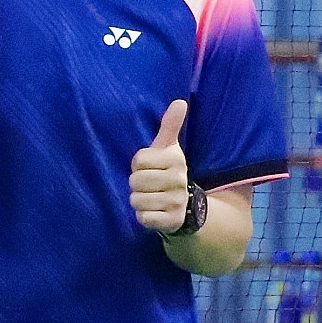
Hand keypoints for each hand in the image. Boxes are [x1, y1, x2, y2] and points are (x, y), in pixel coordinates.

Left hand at [129, 100, 193, 232]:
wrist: (187, 205)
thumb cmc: (168, 171)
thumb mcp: (169, 149)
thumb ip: (170, 126)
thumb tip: (180, 101)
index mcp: (176, 160)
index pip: (138, 160)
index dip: (138, 165)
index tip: (149, 167)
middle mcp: (179, 181)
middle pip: (135, 180)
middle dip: (136, 184)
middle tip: (149, 185)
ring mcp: (176, 202)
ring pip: (136, 200)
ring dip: (138, 200)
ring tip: (151, 197)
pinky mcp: (172, 221)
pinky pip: (143, 217)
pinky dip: (143, 216)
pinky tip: (153, 211)